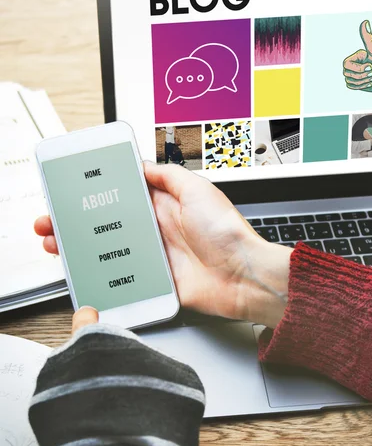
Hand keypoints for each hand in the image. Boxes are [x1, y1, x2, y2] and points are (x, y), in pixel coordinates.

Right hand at [34, 163, 291, 328]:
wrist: (243, 276)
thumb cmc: (227, 232)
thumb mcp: (198, 190)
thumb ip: (169, 176)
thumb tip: (143, 163)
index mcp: (167, 206)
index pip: (125, 195)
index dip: (98, 193)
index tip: (73, 192)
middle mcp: (159, 230)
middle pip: (111, 224)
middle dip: (81, 221)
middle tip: (53, 220)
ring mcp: (156, 257)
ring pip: (111, 250)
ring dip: (84, 247)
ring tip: (58, 243)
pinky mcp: (157, 282)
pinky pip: (124, 278)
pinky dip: (103, 276)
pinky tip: (83, 272)